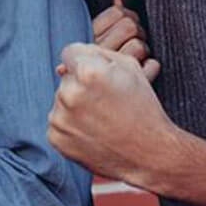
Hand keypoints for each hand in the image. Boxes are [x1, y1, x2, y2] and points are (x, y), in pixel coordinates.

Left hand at [50, 43, 184, 184]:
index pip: (70, 52)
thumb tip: (62, 65)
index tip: (100, 77)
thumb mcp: (130, 68)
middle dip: (82, 85)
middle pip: (66, 77)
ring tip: (102, 119)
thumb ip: (97, 53)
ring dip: (76, 105)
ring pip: (61, 100)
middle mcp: (69, 93)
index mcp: (88, 71)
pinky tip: (94, 132)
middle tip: (107, 102)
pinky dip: (72, 126)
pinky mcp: (56, 138)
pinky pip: (58, 122)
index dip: (87, 62)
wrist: (149, 153)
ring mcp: (60, 118)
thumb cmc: (143, 108)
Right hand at [92, 0, 161, 81]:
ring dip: (142, 52)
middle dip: (137, 32)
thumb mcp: (95, 48)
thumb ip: (108, 20)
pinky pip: (152, 65)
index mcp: (88, 42)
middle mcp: (99, 55)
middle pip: (130, 25)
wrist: (100, 118)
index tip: (123, 30)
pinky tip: (142, 76)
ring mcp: (115, 72)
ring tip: (133, 63)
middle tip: (131, 44)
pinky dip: (151, 69)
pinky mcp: (133, 88)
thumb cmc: (96, 79)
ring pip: (139, 45)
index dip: (126, 17)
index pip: (118, 13)